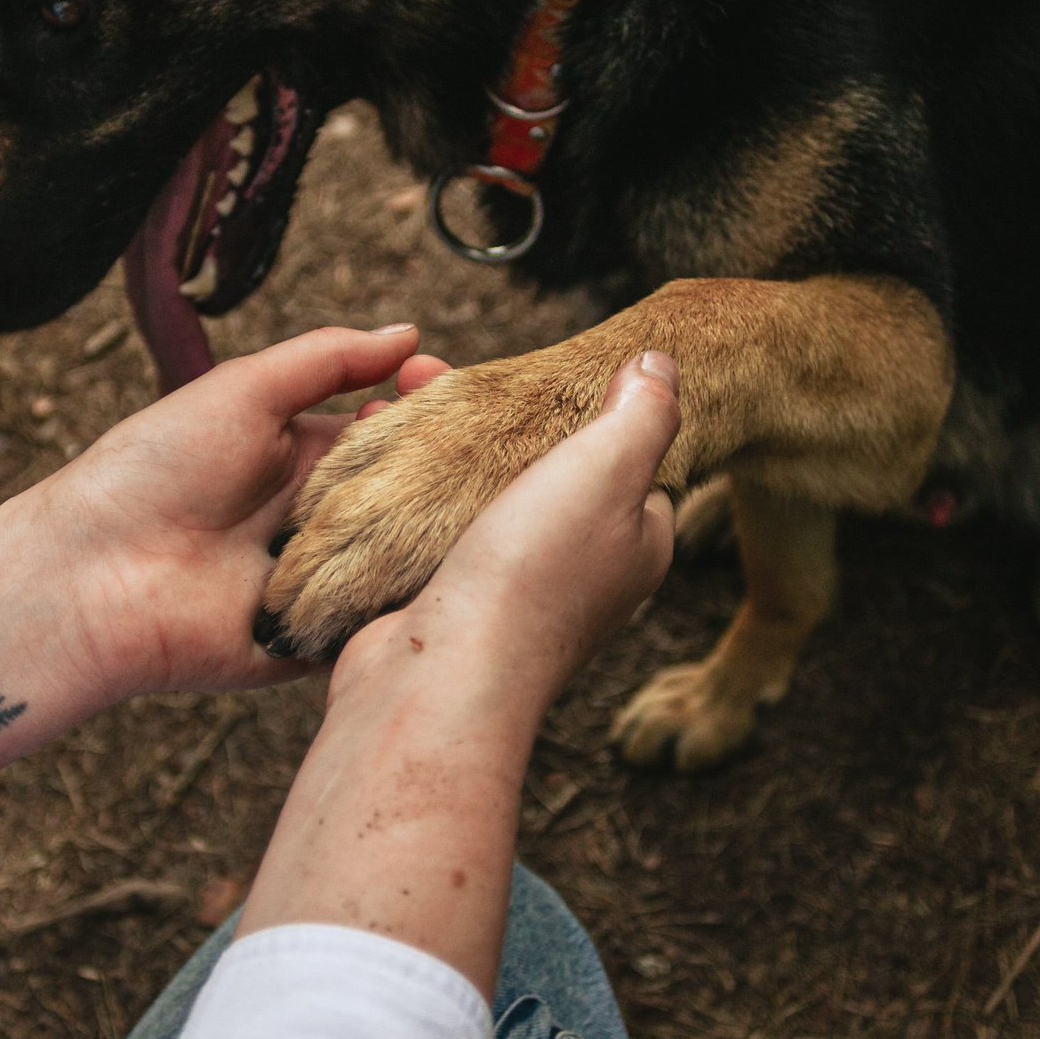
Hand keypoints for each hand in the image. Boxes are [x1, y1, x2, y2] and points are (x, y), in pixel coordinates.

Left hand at [0, 325, 444, 874]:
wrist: (95, 576)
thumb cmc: (152, 469)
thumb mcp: (244, 391)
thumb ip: (327, 359)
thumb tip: (408, 333)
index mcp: (302, 452)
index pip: (392, 425)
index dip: (427, 405)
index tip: (446, 379)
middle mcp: (320, 513)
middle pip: (411, 488)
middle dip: (450, 463)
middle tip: (482, 441)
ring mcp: (324, 577)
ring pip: (407, 552)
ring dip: (441, 527)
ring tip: (481, 497)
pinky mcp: (318, 637)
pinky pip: (381, 618)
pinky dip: (414, 598)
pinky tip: (457, 569)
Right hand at [338, 349, 679, 708]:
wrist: (440, 675)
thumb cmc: (533, 572)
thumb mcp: (609, 466)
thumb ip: (644, 411)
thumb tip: (660, 363)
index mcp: (633, 547)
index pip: (630, 469)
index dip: (588, 416)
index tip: (543, 382)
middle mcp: (580, 578)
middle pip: (543, 476)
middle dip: (494, 426)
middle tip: (438, 377)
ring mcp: (509, 597)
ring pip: (479, 500)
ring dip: (439, 455)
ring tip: (399, 400)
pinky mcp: (444, 607)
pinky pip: (430, 534)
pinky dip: (404, 497)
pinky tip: (379, 464)